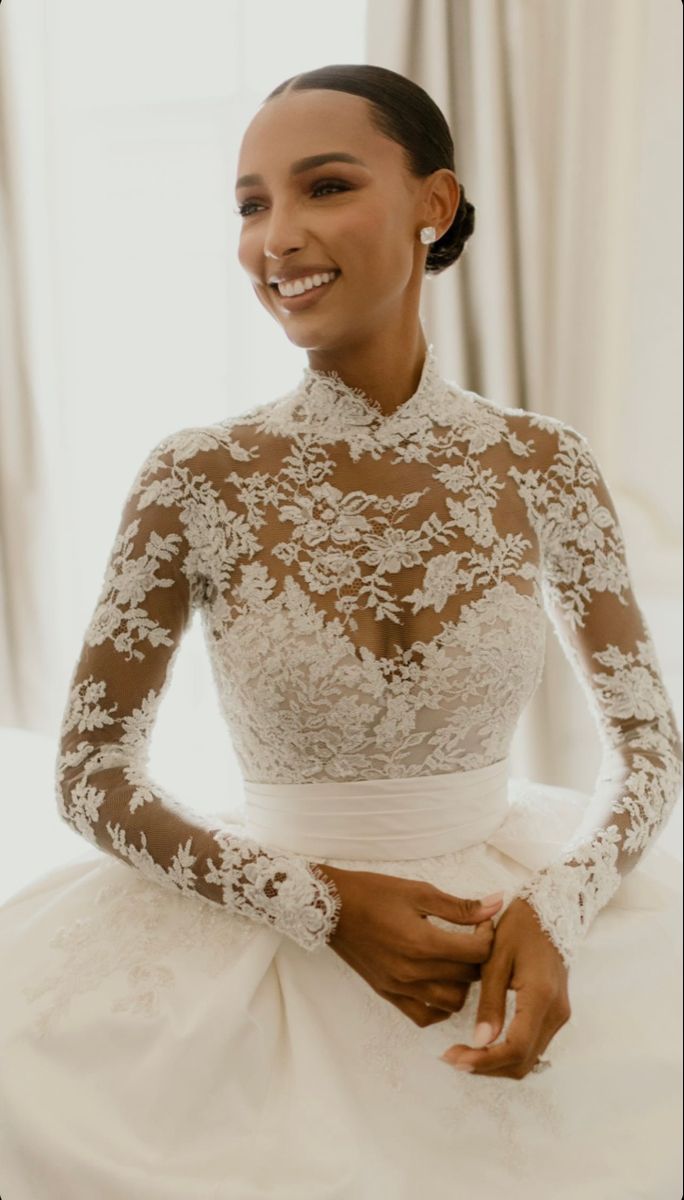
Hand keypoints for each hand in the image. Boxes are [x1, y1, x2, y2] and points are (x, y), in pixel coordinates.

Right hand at [315, 864, 503, 1027]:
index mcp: (423, 943)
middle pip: (468, 978)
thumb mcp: (419, 891)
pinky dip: (439, 1006)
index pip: (477, 953)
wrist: (331, 908)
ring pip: (452, 1002)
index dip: (489, 936)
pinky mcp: (388, 994)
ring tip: (457, 961)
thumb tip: (496, 904)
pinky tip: (440, 984)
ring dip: (463, 984)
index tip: (482, 922)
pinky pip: (424, 1016)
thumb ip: (459, 905)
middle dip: (479, 958)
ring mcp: (400, 987)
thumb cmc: (374, 893)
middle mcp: (413, 972)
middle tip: (473, 939)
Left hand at [440, 897, 570, 1078]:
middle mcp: (556, 1012)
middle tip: (452, 1057)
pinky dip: (507, 1053)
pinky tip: (482, 1044)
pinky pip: (532, 1045)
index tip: (454, 1058)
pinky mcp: (554, 1013)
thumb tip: (479, 1041)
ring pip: (528, 1058)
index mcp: (540, 996)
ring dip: (496, 1063)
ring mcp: (559, 1015)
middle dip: (486, 1067)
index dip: (485, 1060)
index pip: (516, 1047)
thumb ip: (490, 1002)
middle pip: (523, 1061)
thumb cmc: (518, 927)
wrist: (549, 909)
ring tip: (462, 1053)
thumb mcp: (496, 958)